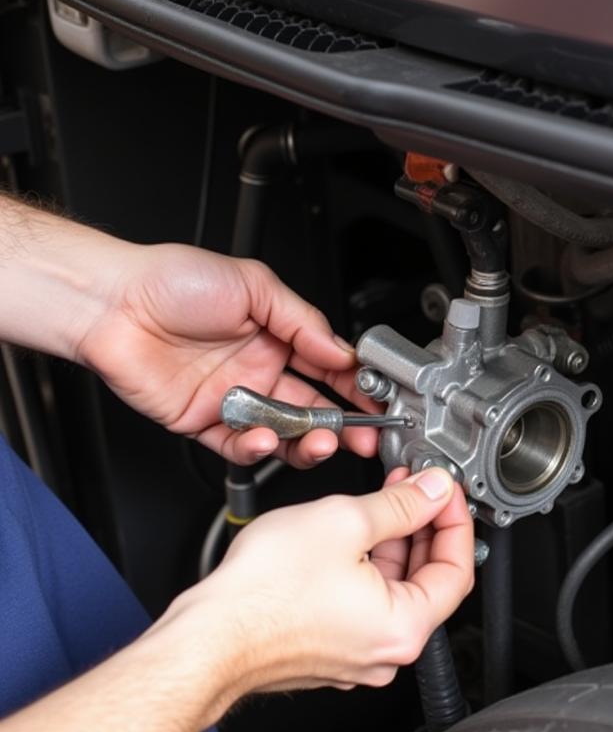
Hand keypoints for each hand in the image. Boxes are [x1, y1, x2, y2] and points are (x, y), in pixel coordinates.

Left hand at [77, 243, 377, 465]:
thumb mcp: (257, 286)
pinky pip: (239, 447)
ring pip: (282, 434)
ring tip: (321, 442)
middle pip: (313, 409)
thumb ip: (304, 323)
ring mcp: (234, 399)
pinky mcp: (204, 423)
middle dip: (343, 427)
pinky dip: (257, 449)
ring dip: (307, 443)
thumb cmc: (174, 282)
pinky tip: (265, 438)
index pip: (330, 369)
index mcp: (278, 337)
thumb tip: (343, 353)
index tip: (378, 402)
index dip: (356, 388)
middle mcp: (259, 370)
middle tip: (364, 438)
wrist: (114, 304)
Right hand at [177, 467, 474, 693]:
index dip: (456, 520)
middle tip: (418, 487)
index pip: (458, 568)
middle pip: (428, 579)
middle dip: (424, 525)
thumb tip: (433, 491)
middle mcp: (386, 650)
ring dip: (394, 540)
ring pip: (393, 589)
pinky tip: (352, 533)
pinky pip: (364, 602)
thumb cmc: (261, 594)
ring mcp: (356, 653)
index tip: (446, 491)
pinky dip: (367, 565)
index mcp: (404, 627)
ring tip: (384, 499)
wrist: (205, 638)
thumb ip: (401, 504)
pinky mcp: (328, 648)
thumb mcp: (345, 522)